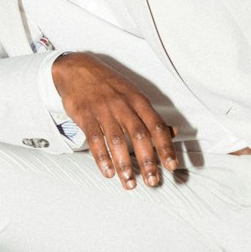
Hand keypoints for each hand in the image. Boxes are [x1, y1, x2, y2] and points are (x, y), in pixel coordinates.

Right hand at [51, 52, 178, 188]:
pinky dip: (102, 157)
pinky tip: (107, 171)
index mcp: (138, 101)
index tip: (172, 166)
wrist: (77, 69)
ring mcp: (104, 110)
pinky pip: (94, 139)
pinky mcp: (85, 115)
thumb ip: (151, 116)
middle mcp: (123, 105)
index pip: (157, 126)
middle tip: (152, 181)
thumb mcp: (134, 95)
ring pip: (117, 140)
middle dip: (147, 161)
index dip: (166, 147)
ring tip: (129, 182)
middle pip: (139, 135)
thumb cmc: (108, 85)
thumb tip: (173, 132)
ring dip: (124, 164)